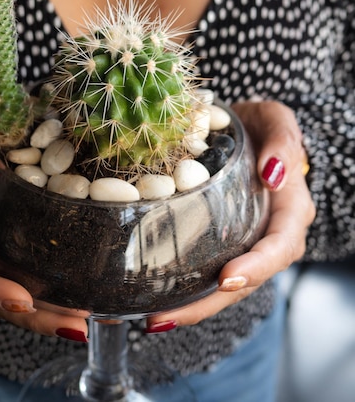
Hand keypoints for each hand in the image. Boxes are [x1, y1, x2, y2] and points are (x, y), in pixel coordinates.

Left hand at [145, 99, 315, 332]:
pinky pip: (206, 272)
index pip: (279, 247)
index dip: (256, 267)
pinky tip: (153, 300)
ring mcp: (244, 243)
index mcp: (289, 211)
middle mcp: (269, 235)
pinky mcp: (221, 243)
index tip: (226, 279)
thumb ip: (283, 142)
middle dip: (209, 303)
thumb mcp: (276, 121)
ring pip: (223, 287)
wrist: (242, 129)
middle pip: (246, 280)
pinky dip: (183, 289)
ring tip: (152, 320)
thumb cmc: (261, 125)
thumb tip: (274, 174)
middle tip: (166, 316)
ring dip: (190, 306)